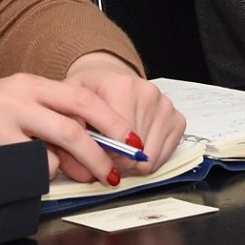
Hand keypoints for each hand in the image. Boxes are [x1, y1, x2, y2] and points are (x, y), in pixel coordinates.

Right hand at [0, 53, 182, 184]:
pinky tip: (26, 169)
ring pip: (53, 153)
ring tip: (57, 169)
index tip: (130, 138)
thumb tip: (96, 140)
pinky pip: (29, 169)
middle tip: (113, 172)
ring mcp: (2, 124)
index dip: (111, 120)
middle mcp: (18, 99)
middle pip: (74, 128)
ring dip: (64, 168)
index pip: (82, 98)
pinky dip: (38, 175)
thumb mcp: (19, 99)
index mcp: (31, 83)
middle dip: (100, 155)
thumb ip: (54, 112)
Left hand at [64, 51, 185, 169]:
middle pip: (136, 153)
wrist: (107, 75)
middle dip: (119, 162)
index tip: (96, 157)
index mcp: (120, 87)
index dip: (106, 158)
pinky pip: (165, 155)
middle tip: (105, 154)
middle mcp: (148, 93)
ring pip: (151, 158)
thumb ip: (69, 134)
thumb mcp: (67, 105)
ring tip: (119, 150)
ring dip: (134, 163)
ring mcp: (165, 105)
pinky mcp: (177, 118)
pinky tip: (136, 147)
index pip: (119, 140)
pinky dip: (150, 159)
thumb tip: (86, 169)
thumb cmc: (88, 93)